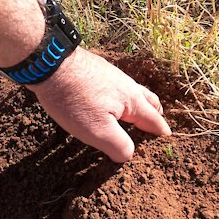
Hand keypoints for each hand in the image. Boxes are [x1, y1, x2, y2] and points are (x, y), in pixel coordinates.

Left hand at [27, 47, 171, 162]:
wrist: (51, 64)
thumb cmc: (75, 100)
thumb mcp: (98, 131)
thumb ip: (119, 145)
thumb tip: (129, 154)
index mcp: (132, 101)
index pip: (153, 120)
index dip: (160, 132)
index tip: (167, 138)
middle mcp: (125, 85)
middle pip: (147, 100)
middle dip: (154, 113)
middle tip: (156, 123)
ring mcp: (109, 75)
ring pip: (130, 91)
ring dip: (136, 103)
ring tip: (133, 112)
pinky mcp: (94, 70)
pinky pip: (114, 86)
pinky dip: (118, 96)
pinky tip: (107, 99)